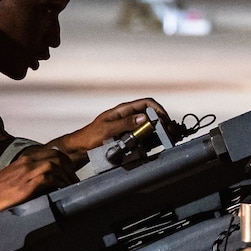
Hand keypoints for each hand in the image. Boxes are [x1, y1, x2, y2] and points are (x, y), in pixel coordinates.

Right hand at [0, 145, 78, 213]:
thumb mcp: (17, 174)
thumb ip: (31, 173)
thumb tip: (48, 180)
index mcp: (26, 158)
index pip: (53, 152)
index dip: (65, 161)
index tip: (70, 171)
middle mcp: (29, 161)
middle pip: (58, 157)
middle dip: (69, 167)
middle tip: (74, 179)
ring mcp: (28, 171)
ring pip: (55, 165)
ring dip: (66, 175)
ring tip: (71, 185)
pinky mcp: (28, 184)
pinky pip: (50, 178)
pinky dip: (59, 182)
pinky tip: (62, 189)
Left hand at [51, 97, 166, 164]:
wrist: (81, 148)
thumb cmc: (90, 136)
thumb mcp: (107, 129)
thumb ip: (125, 123)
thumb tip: (144, 118)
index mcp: (123, 110)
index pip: (146, 103)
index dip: (159, 109)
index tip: (165, 120)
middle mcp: (128, 116)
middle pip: (150, 114)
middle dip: (162, 122)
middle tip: (170, 132)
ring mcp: (128, 127)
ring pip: (148, 126)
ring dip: (158, 131)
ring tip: (166, 139)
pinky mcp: (127, 137)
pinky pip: (142, 136)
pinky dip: (151, 139)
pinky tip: (155, 144)